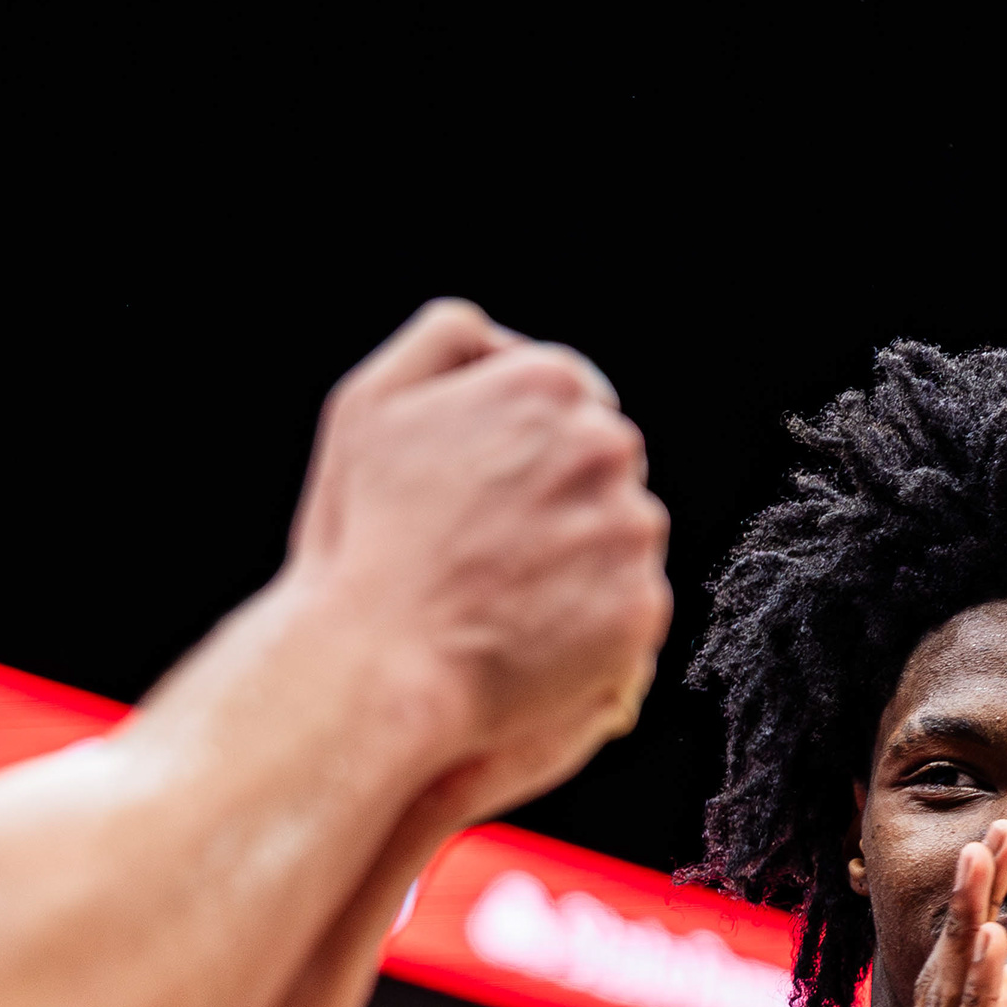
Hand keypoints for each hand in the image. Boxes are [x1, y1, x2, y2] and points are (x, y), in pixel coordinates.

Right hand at [288, 300, 673, 802]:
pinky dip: (589, 619)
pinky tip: (529, 632)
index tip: (486, 490)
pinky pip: (627, 605)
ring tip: (503, 593)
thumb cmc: (366, 538)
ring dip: (578, 556)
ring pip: (620, 533)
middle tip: (490, 545)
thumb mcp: (371, 401)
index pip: (571, 398)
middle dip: (558, 495)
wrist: (379, 664)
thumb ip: (448, 342)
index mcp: (549, 385)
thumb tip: (506, 344)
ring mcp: (630, 531)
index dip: (524, 445)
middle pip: (603, 463)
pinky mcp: (641, 608)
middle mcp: (607, 447)